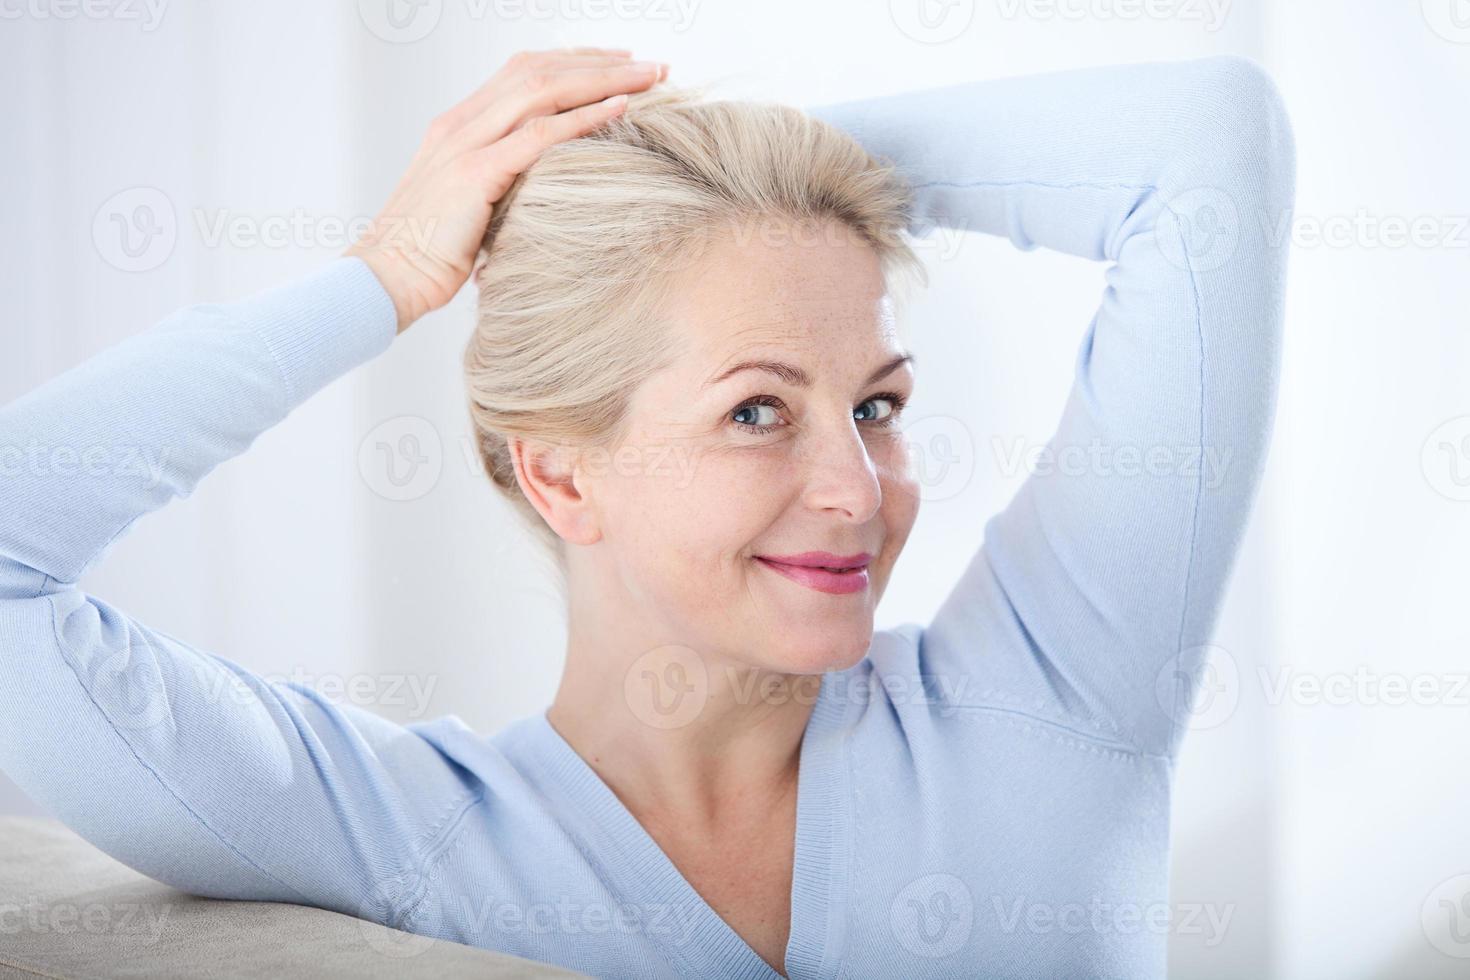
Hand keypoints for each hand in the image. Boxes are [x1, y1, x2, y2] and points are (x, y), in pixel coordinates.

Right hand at [345, 47, 668, 333]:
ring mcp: (465, 145)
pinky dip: (584, 118)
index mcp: (457, 126)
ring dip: (603, 81)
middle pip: (538, 70)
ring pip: (543, 90)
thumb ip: (501, 187)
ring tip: (650, 78)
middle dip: (599, 62)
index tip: (618, 67)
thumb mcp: (469, 209)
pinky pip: (539, 135)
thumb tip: (545, 192)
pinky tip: (621, 110)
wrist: (383, 281)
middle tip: (651, 66)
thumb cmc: (427, 258)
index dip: (574, 63)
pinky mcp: (474, 174)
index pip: (523, 72)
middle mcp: (460, 124)